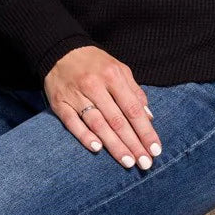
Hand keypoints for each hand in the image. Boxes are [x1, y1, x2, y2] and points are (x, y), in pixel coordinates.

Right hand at [43, 46, 161, 169]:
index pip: (133, 109)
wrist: (59, 51)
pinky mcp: (59, 103)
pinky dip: (84, 135)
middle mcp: (95, 85)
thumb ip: (134, 91)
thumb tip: (149, 117)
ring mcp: (75, 95)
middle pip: (117, 120)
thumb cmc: (94, 64)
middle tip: (145, 163)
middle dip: (133, 143)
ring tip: (127, 161)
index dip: (145, 131)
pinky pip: (72, 122)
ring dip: (114, 145)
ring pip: (97, 123)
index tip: (155, 150)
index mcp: (113, 76)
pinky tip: (97, 148)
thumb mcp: (119, 69)